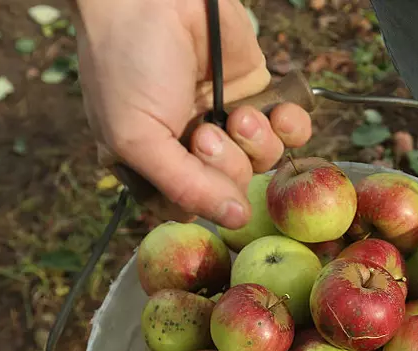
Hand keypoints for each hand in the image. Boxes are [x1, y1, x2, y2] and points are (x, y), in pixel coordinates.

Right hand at [73, 0, 311, 227]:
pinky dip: (291, 128)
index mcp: (154, 163)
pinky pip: (290, 131)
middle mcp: (192, 148)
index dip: (201, 201)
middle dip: (225, 166)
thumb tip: (234, 220)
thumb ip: (185, 187)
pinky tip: (278, 114)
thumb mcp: (138, 137)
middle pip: (231, 190)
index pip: (191, 209)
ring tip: (235, 114)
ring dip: (255, 144)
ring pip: (262, 164)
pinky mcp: (258, 93)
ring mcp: (226, 121)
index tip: (191, 170)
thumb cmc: (126, 63)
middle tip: (204, 132)